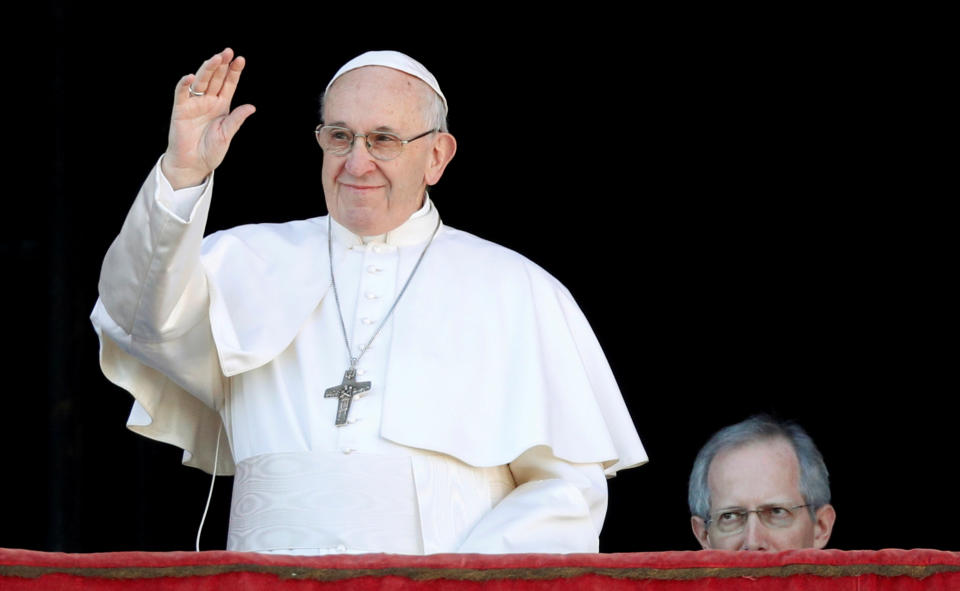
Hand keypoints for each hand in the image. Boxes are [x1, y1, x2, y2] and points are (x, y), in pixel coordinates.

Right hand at [161, 48, 255, 189]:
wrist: (193, 164)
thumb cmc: (211, 151)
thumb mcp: (227, 135)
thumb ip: (236, 119)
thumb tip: (251, 107)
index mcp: (222, 105)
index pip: (228, 84)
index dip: (234, 72)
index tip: (240, 59)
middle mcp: (208, 101)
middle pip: (215, 78)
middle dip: (222, 65)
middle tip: (228, 52)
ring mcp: (194, 103)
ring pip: (200, 81)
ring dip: (207, 70)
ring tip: (215, 59)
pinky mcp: (181, 109)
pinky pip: (182, 94)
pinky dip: (184, 85)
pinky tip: (190, 76)